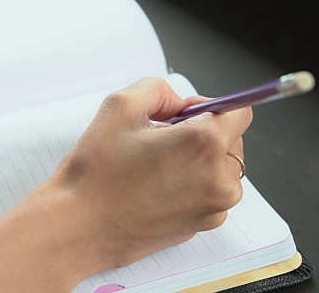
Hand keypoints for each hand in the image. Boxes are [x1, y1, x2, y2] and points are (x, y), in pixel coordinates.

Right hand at [0, 77, 251, 291]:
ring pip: (222, 168)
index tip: (181, 115)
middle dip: (203, 133)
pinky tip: (155, 188)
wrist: (78, 228)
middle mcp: (219, 178)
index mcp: (204, 143)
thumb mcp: (120, 106)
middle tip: (159, 140)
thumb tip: (179, 103)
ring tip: (154, 167)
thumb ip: (159, 89)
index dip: (207, 106)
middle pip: (233, 139)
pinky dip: (192, 185)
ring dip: (199, 161)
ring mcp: (214, 208)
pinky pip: (211, 194)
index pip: (240, 111)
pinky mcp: (202, 226)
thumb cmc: (95, 173)